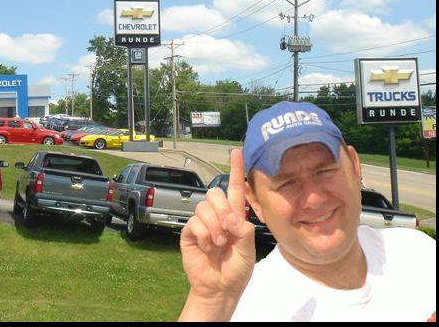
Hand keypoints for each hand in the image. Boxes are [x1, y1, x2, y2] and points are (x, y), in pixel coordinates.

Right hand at [180, 148, 255, 301]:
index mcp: (235, 216)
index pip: (236, 188)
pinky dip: (203, 236)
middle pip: (215, 193)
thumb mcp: (249, 251)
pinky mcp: (189, 232)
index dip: (236, 169)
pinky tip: (207, 246)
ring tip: (218, 243)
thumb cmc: (236, 270)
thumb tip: (231, 218)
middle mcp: (218, 216)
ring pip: (204, 207)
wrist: (220, 287)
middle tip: (227, 230)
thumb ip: (244, 231)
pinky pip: (194, 223)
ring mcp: (202, 223)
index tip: (236, 151)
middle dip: (222, 210)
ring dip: (213, 227)